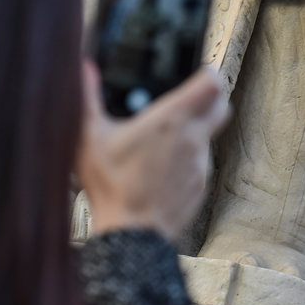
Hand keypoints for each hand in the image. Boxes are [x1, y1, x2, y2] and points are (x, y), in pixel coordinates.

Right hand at [77, 61, 229, 238]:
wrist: (131, 235)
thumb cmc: (111, 187)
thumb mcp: (89, 138)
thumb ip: (87, 99)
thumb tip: (84, 69)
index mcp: (171, 120)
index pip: (212, 83)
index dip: (208, 73)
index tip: (197, 71)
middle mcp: (193, 138)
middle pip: (221, 105)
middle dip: (210, 97)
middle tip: (189, 97)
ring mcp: (200, 163)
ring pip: (210, 134)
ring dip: (195, 129)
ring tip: (166, 135)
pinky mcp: (201, 184)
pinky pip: (201, 161)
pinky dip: (189, 156)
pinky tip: (164, 163)